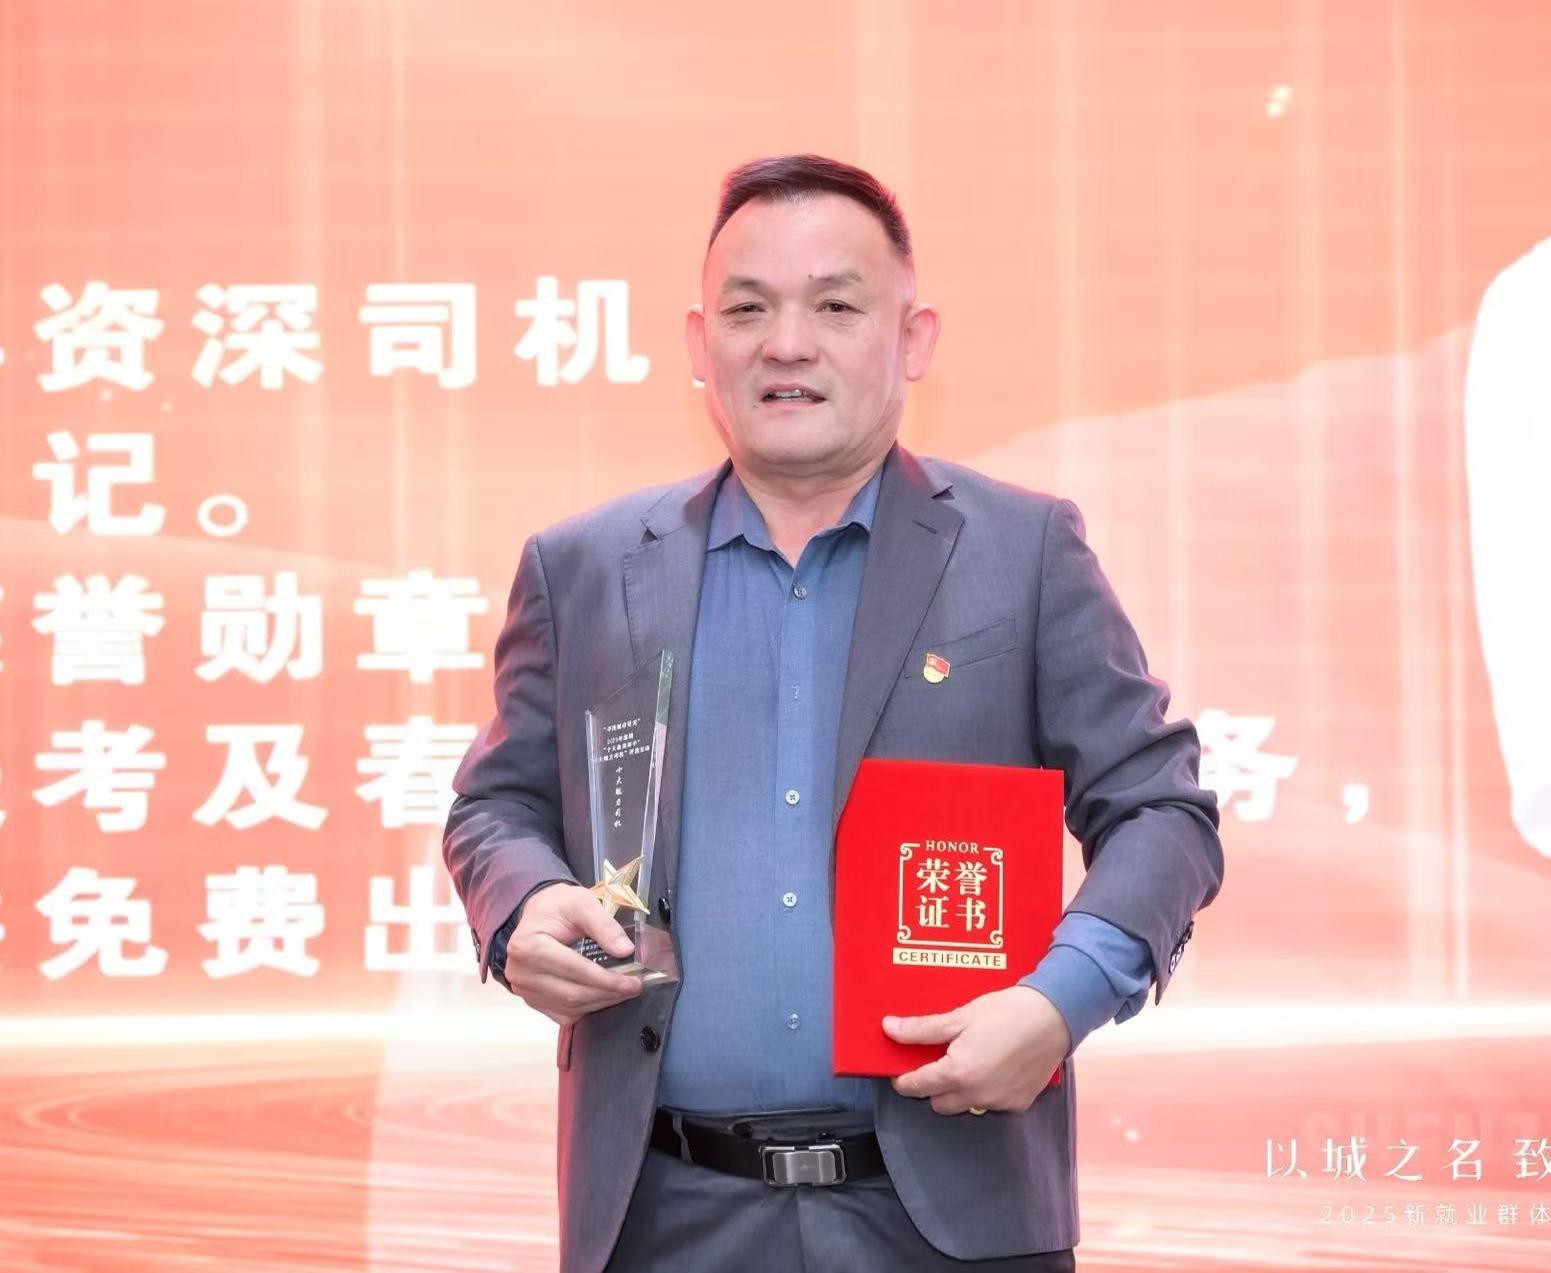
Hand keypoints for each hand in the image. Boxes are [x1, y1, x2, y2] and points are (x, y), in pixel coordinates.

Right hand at [504, 883, 642, 1026]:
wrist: (538, 915)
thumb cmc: (558, 907)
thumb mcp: (581, 903)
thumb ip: (604, 925)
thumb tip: (625, 950)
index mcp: (528, 946)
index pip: (574, 969)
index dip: (606, 979)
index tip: (633, 981)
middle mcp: (520, 973)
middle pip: (572, 994)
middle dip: (608, 993)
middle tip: (635, 987)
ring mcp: (524, 990)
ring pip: (570, 1008)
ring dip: (601, 1003)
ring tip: (624, 992)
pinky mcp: (532, 1000)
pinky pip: (564, 1014)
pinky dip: (588, 1008)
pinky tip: (604, 996)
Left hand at [883, 985, 1070, 1115]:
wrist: (1055, 1016)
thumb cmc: (1007, 1012)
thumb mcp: (959, 1017)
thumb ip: (922, 1029)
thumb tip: (889, 1029)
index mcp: (958, 1074)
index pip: (917, 1087)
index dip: (903, 1080)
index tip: (899, 1073)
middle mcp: (977, 1096)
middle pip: (938, 1103)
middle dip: (933, 1086)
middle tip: (937, 1060)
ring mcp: (1000, 1103)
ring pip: (965, 1106)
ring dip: (959, 1090)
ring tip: (968, 1060)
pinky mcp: (1019, 1104)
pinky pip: (991, 1104)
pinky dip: (986, 1091)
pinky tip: (993, 1066)